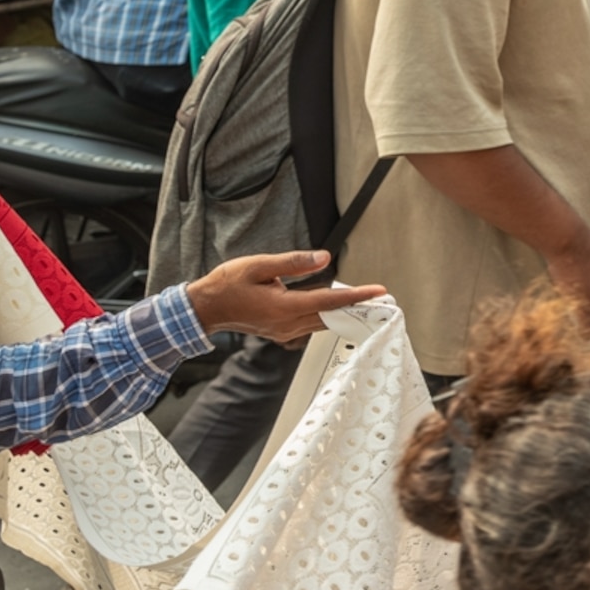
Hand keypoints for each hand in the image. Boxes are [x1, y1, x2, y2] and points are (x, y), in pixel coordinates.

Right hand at [185, 251, 389, 343]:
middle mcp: (287, 324)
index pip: (329, 301)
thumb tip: (324, 258)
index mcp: (284, 307)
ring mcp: (284, 331)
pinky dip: (328, 316)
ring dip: (345, 313)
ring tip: (368, 302)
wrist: (206, 308)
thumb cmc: (228, 285)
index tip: (378, 291)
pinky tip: (337, 307)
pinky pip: (311, 324)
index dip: (356, 296)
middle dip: (358, 307)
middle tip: (383, 299)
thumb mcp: (259, 266)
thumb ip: (293, 262)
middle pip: (332, 316)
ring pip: (322, 323)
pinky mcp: (280, 331)